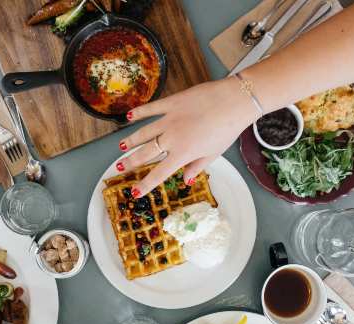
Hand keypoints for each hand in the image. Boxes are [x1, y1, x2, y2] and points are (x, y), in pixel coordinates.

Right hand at [116, 77, 258, 196]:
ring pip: (144, 132)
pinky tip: (129, 117)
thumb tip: (186, 180)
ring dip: (131, 140)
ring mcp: (169, 119)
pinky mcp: (172, 103)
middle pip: (146, 153)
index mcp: (183, 154)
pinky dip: (139, 113)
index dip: (145, 184)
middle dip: (131, 162)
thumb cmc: (227, 130)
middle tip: (120, 167)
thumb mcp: (214, 154)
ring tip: (121, 147)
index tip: (135, 192)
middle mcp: (172, 138)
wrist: (233, 102)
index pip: (159, 173)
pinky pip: (151, 109)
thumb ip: (197, 167)